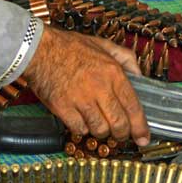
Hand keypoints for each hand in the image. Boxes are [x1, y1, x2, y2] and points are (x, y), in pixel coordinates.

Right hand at [23, 27, 149, 144]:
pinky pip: (79, 129)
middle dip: (122, 134)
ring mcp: (80, 100)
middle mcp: (99, 88)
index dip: (140, 127)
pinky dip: (81, 128)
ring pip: (100, 130)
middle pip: (119, 124)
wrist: (38, 49)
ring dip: (101, 131)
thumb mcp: (103, 44)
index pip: (134, 107)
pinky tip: (80, 118)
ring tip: (97, 123)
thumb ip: (125, 59)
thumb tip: (140, 75)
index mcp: (113, 73)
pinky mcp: (63, 108)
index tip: (143, 138)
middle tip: (120, 134)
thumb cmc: (69, 47)